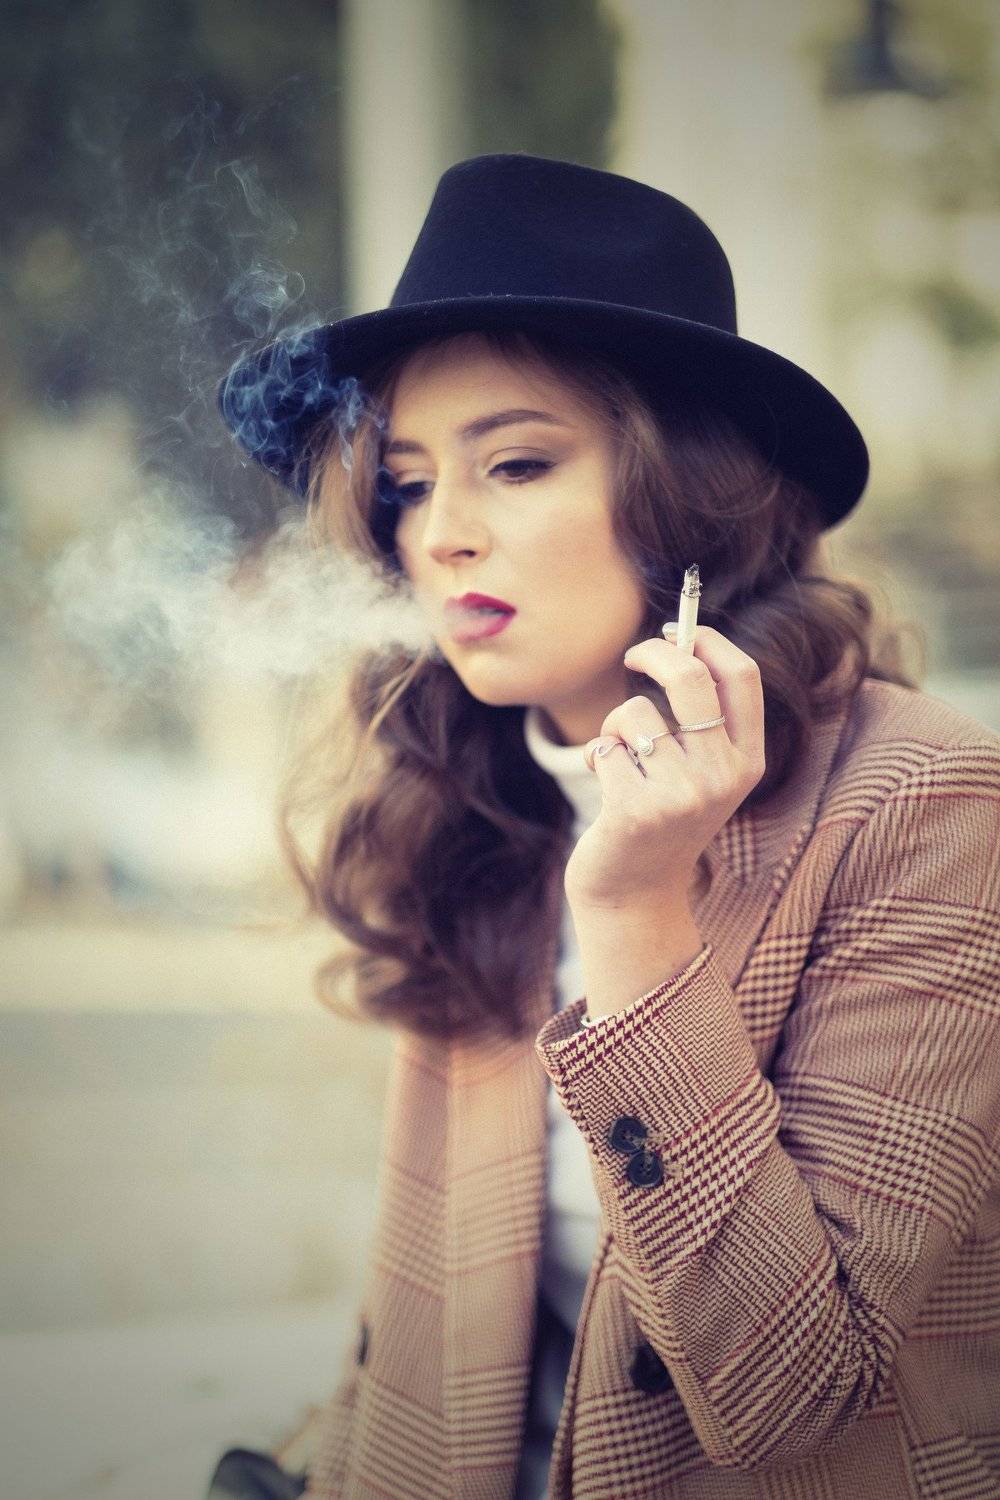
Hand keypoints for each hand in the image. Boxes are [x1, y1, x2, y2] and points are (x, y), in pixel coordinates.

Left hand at [563, 626, 765, 911]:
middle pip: (690, 678)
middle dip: (654, 652)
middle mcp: (724, 777)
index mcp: (748, 762)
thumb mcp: (697, 770)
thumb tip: (675, 640)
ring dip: (615, 727)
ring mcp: (683, 795)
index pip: (743, 677)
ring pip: (635, 713)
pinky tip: (607, 789)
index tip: (678, 631)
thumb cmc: (659, 817)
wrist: (634, 893)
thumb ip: (698, 717)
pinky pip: (605, 746)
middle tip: (633, 654)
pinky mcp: (637, 810)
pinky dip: (596, 757)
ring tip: (620, 761)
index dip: (707, 640)